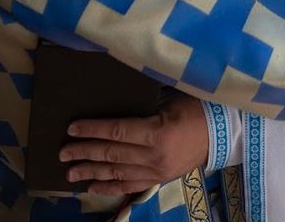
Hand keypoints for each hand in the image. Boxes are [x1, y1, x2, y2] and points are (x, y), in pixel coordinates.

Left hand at [58, 93, 208, 195]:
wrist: (223, 134)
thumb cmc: (198, 108)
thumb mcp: (172, 98)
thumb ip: (145, 101)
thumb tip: (115, 96)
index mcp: (157, 132)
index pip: (116, 132)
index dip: (92, 130)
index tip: (72, 128)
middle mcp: (153, 155)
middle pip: (112, 154)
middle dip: (84, 152)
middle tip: (62, 152)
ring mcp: (156, 171)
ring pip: (117, 173)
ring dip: (91, 172)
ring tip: (70, 172)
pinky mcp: (159, 179)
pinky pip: (130, 186)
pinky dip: (110, 187)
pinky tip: (93, 187)